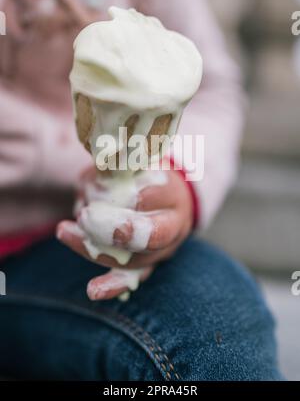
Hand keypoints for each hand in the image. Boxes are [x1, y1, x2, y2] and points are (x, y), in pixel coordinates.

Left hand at [56, 167, 193, 299]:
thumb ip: (117, 163)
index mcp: (173, 195)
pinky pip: (129, 279)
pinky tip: (93, 291)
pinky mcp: (145, 266)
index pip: (157, 195)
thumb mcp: (135, 160)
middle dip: (117, 229)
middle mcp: (173, 226)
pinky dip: (110, 286)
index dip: (131, 194)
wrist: (165, 198)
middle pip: (149, 235)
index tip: (103, 187)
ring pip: (132, 259)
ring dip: (95, 248)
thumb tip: (95, 175)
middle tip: (87, 216)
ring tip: (65, 231)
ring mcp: (160, 251)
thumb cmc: (144, 174)